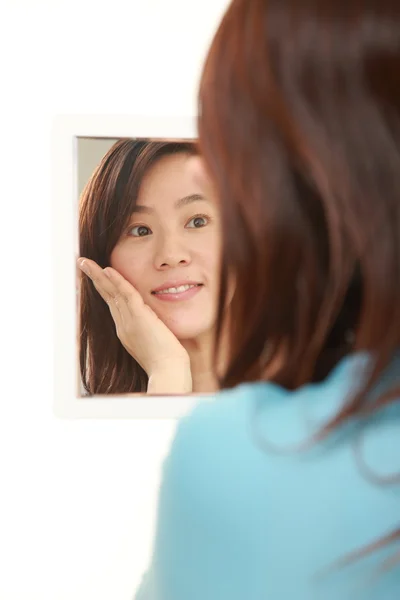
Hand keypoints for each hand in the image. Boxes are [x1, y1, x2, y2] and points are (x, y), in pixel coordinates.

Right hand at [77, 258, 191, 392]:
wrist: (168, 371)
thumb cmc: (166, 362)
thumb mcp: (153, 342)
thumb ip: (149, 330)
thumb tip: (152, 322)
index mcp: (125, 330)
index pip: (112, 304)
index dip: (104, 288)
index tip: (97, 275)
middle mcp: (123, 324)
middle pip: (106, 296)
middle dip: (94, 279)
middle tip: (82, 263)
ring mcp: (128, 321)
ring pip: (111, 293)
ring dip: (99, 276)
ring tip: (86, 262)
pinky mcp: (139, 317)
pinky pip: (125, 295)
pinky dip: (116, 281)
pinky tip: (108, 270)